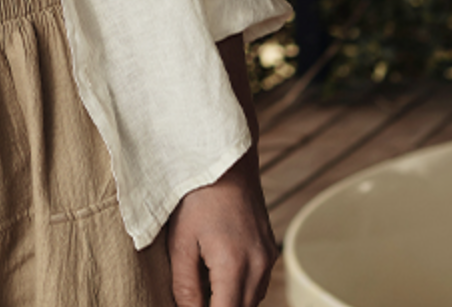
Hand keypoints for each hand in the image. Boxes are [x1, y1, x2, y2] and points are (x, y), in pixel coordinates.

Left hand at [164, 148, 276, 306]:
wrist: (225, 158)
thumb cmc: (196, 195)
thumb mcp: (180, 239)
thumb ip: (185, 284)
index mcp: (234, 265)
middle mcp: (259, 266)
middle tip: (195, 297)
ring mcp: (268, 258)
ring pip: (253, 301)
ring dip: (231, 301)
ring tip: (205, 282)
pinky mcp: (270, 249)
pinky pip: (258, 284)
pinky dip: (241, 288)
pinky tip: (219, 272)